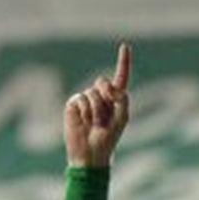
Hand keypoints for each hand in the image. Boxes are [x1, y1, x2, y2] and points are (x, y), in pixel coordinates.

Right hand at [64, 42, 131, 167]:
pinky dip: (85, 111)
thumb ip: (122, 98)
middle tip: (105, 117)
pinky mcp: (73, 104)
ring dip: (96, 110)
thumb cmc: (109, 138)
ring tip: (95, 124)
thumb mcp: (122, 118)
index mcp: (116, 99)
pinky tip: (84, 122)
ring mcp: (86, 99)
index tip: (125, 45)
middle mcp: (101, 96)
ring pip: (92, 93)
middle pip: (103, 81)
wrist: (90, 153)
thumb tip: (108, 85)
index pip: (121, 76)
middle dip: (106, 96)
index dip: (123, 61)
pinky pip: (80, 99)